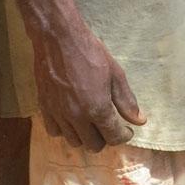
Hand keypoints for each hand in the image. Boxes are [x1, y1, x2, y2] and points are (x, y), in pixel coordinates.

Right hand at [31, 16, 144, 150]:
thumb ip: (127, 101)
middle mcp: (77, 117)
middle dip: (105, 137)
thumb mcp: (116, 74)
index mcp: (97, 108)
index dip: (123, 135)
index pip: (114, 137)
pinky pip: (54, 131)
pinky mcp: (44, 108)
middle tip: (108, 124)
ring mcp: (58, 114)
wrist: (58, 39)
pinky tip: (71, 118)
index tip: (126, 129)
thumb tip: (140, 121)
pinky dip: (64, 130)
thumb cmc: (90, 53)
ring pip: (74, 141)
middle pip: (94, 145)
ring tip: (90, 122)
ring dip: (85, 135)